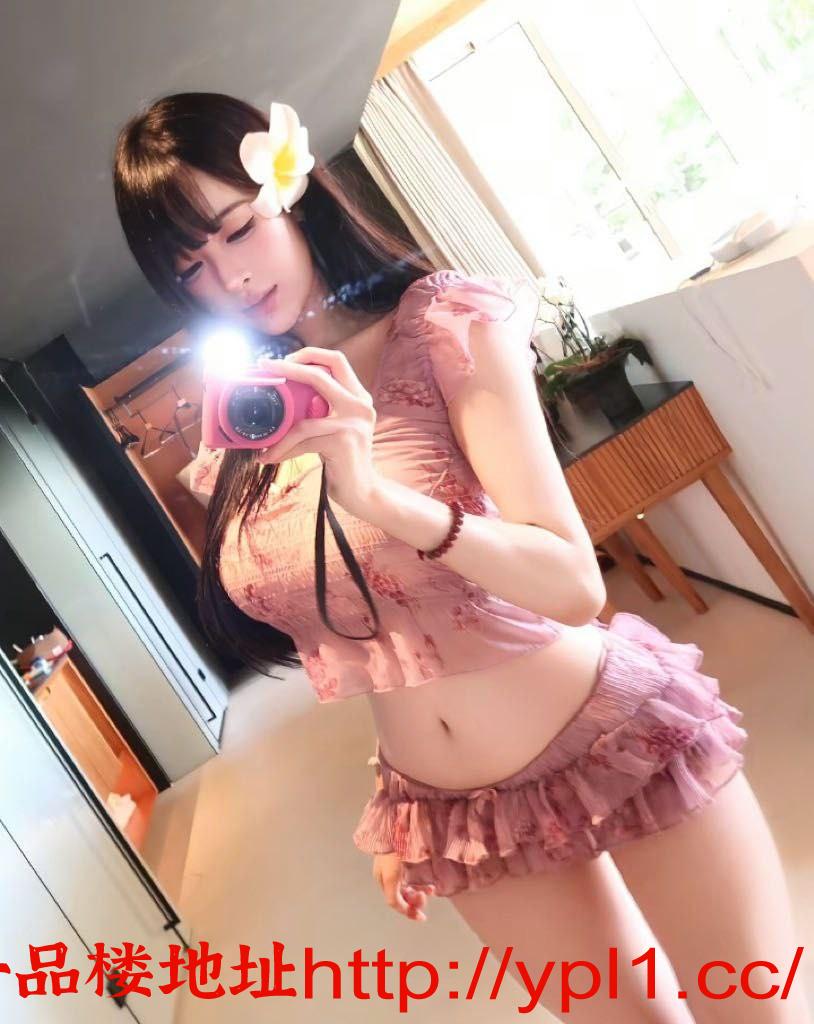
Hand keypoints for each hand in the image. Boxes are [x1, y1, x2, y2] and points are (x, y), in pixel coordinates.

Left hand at [255, 347, 380, 515]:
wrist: (362, 493)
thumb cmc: (342, 461)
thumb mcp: (333, 429)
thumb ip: (319, 411)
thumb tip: (281, 399)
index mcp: (358, 397)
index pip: (336, 360)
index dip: (308, 354)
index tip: (281, 360)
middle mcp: (360, 405)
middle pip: (321, 374)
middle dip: (288, 368)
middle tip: (264, 368)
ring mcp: (354, 422)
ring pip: (304, 420)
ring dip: (278, 435)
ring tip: (263, 447)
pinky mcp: (344, 441)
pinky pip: (303, 441)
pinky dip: (283, 451)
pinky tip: (271, 459)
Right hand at [373, 852, 435, 922]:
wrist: (398, 826)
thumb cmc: (392, 854)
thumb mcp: (390, 879)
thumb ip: (393, 898)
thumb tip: (403, 910)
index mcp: (382, 880)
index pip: (395, 902)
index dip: (408, 911)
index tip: (422, 917)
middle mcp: (389, 876)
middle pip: (403, 895)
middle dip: (415, 900)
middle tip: (426, 896)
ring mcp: (399, 868)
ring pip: (411, 887)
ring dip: (420, 892)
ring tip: (431, 890)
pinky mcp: (408, 860)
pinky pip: (416, 878)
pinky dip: (423, 884)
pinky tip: (431, 885)